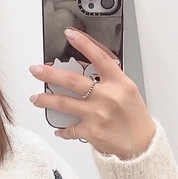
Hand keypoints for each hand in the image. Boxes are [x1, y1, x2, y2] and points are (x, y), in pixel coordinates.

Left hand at [29, 28, 155, 160]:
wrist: (141, 144)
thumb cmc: (134, 116)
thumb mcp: (127, 90)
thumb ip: (109, 78)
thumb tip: (85, 66)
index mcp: (119, 83)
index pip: (99, 57)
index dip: (83, 44)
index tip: (70, 34)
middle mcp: (107, 96)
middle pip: (72, 80)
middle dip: (50, 73)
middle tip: (36, 69)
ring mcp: (97, 114)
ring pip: (64, 103)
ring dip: (46, 99)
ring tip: (36, 98)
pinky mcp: (90, 131)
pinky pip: (68, 129)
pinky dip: (61, 129)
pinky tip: (57, 128)